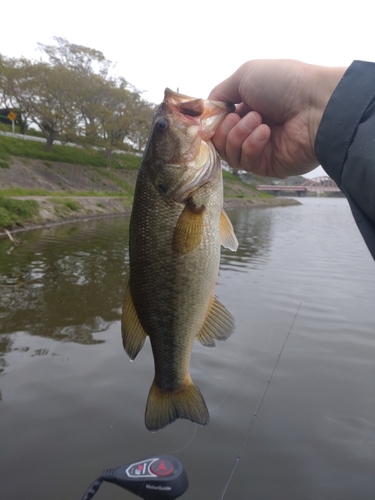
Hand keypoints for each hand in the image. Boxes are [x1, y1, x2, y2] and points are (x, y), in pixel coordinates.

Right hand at [208, 60, 345, 177]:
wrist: (316, 105)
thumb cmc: (284, 84)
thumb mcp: (245, 75)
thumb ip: (220, 92)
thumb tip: (208, 109)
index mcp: (248, 107)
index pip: (218, 123)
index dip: (212, 121)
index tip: (211, 116)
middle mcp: (252, 129)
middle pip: (219, 141)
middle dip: (226, 128)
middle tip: (242, 115)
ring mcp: (260, 149)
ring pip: (229, 154)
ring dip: (239, 134)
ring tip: (258, 121)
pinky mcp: (268, 166)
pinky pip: (246, 162)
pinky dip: (252, 145)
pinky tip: (266, 133)